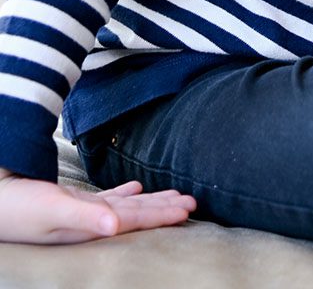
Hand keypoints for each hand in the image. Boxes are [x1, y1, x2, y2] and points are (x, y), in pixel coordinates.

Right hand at [0, 168, 196, 244]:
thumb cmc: (18, 208)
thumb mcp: (51, 210)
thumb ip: (84, 216)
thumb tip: (115, 225)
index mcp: (89, 226)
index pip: (134, 221)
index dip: (161, 215)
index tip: (187, 210)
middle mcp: (90, 222)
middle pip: (136, 215)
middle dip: (164, 209)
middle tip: (193, 203)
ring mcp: (81, 214)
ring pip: (125, 206)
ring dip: (150, 201)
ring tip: (174, 197)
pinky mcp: (70, 203)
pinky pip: (105, 198)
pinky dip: (123, 193)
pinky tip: (137, 187)